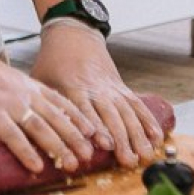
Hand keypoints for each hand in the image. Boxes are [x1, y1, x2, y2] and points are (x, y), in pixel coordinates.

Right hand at [0, 33, 98, 174]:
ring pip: (41, 127)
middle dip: (75, 136)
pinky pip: (13, 136)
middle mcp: (21, 92)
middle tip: (90, 155)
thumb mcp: (0, 77)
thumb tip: (24, 109)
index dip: (77, 117)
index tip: (92, 131)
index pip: (59, 101)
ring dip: (58, 146)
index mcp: (25, 83)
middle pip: (56, 116)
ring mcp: (7, 103)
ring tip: (71, 163)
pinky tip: (37, 166)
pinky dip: (27, 152)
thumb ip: (16, 92)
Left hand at [29, 21, 163, 167]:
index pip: (86, 111)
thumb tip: (36, 133)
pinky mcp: (121, 87)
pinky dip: (148, 120)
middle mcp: (96, 88)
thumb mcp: (41, 78)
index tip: (105, 146)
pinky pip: (137, 105)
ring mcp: (111, 88)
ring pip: (128, 112)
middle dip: (122, 139)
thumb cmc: (53, 60)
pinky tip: (156, 136)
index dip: (97, 129)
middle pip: (112, 116)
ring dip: (138, 135)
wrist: (73, 34)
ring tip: (146, 155)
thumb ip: (43, 104)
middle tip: (129, 161)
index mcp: (74, 87)